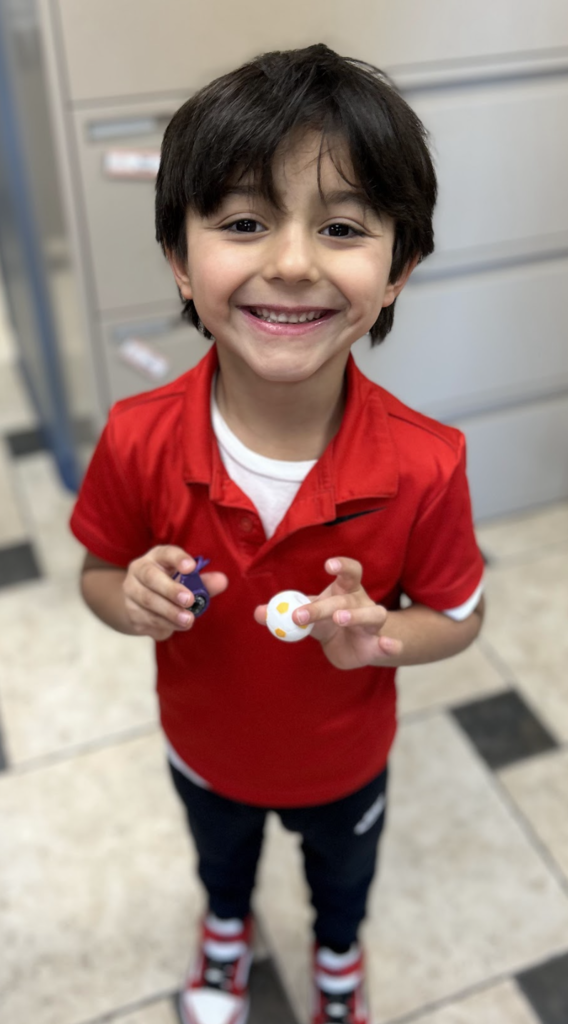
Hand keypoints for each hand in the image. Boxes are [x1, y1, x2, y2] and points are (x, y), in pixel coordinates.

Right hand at [123, 546, 227, 640]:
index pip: (166, 552)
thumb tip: (222, 581)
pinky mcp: (130, 612)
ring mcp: (131, 591)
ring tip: (188, 620)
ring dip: (170, 612)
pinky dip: (164, 624)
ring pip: (148, 601)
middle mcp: (139, 570)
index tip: (191, 567)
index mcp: (157, 557)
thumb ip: (204, 581)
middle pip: (151, 577)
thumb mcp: (186, 581)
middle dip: (171, 590)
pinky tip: (177, 626)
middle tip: (189, 600)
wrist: (141, 604)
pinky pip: (147, 619)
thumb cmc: (170, 586)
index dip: (178, 559)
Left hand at [254, 557, 402, 668]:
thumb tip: (258, 613)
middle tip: (301, 614)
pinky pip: (388, 644)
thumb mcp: (306, 615)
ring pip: (373, 615)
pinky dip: (392, 644)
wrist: (353, 646)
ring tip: (340, 619)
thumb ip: (282, 614)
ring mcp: (372, 624)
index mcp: (346, 590)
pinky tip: (390, 644)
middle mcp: (362, 602)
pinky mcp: (376, 645)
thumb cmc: (328, 623)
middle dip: (324, 605)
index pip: (350, 571)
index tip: (328, 565)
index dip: (342, 566)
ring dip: (356, 615)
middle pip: (346, 598)